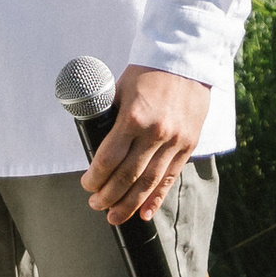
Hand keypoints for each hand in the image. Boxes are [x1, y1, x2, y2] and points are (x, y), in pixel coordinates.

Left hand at [83, 65, 209, 224]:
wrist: (186, 60)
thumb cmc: (147, 72)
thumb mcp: (120, 89)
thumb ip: (108, 115)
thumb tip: (92, 138)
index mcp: (133, 118)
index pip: (109, 158)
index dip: (94, 177)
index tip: (87, 184)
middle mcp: (155, 133)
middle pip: (127, 176)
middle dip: (108, 195)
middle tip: (96, 204)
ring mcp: (175, 141)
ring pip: (149, 182)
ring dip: (130, 203)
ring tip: (114, 216)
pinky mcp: (188, 145)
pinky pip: (170, 177)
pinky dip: (157, 198)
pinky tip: (144, 214)